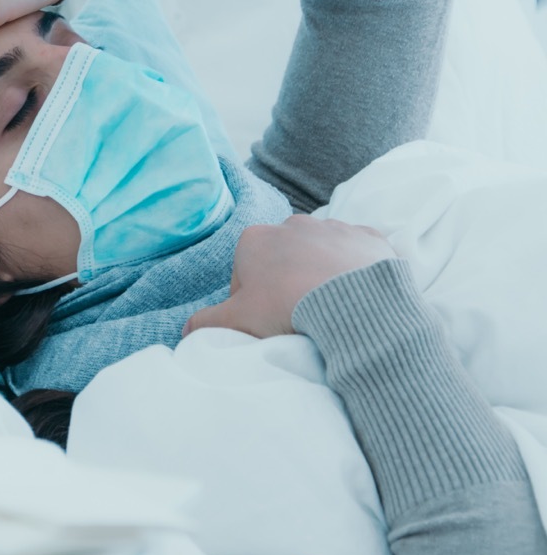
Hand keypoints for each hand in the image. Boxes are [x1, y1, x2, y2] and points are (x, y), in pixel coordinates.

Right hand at [184, 215, 396, 338]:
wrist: (356, 302)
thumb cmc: (288, 306)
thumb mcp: (236, 320)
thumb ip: (205, 322)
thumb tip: (185, 330)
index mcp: (255, 239)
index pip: (245, 273)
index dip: (251, 301)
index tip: (265, 320)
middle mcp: (292, 224)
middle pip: (282, 260)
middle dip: (286, 283)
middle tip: (297, 315)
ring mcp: (332, 226)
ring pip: (319, 253)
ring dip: (320, 274)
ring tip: (328, 305)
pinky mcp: (368, 235)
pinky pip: (357, 250)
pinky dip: (355, 267)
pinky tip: (356, 290)